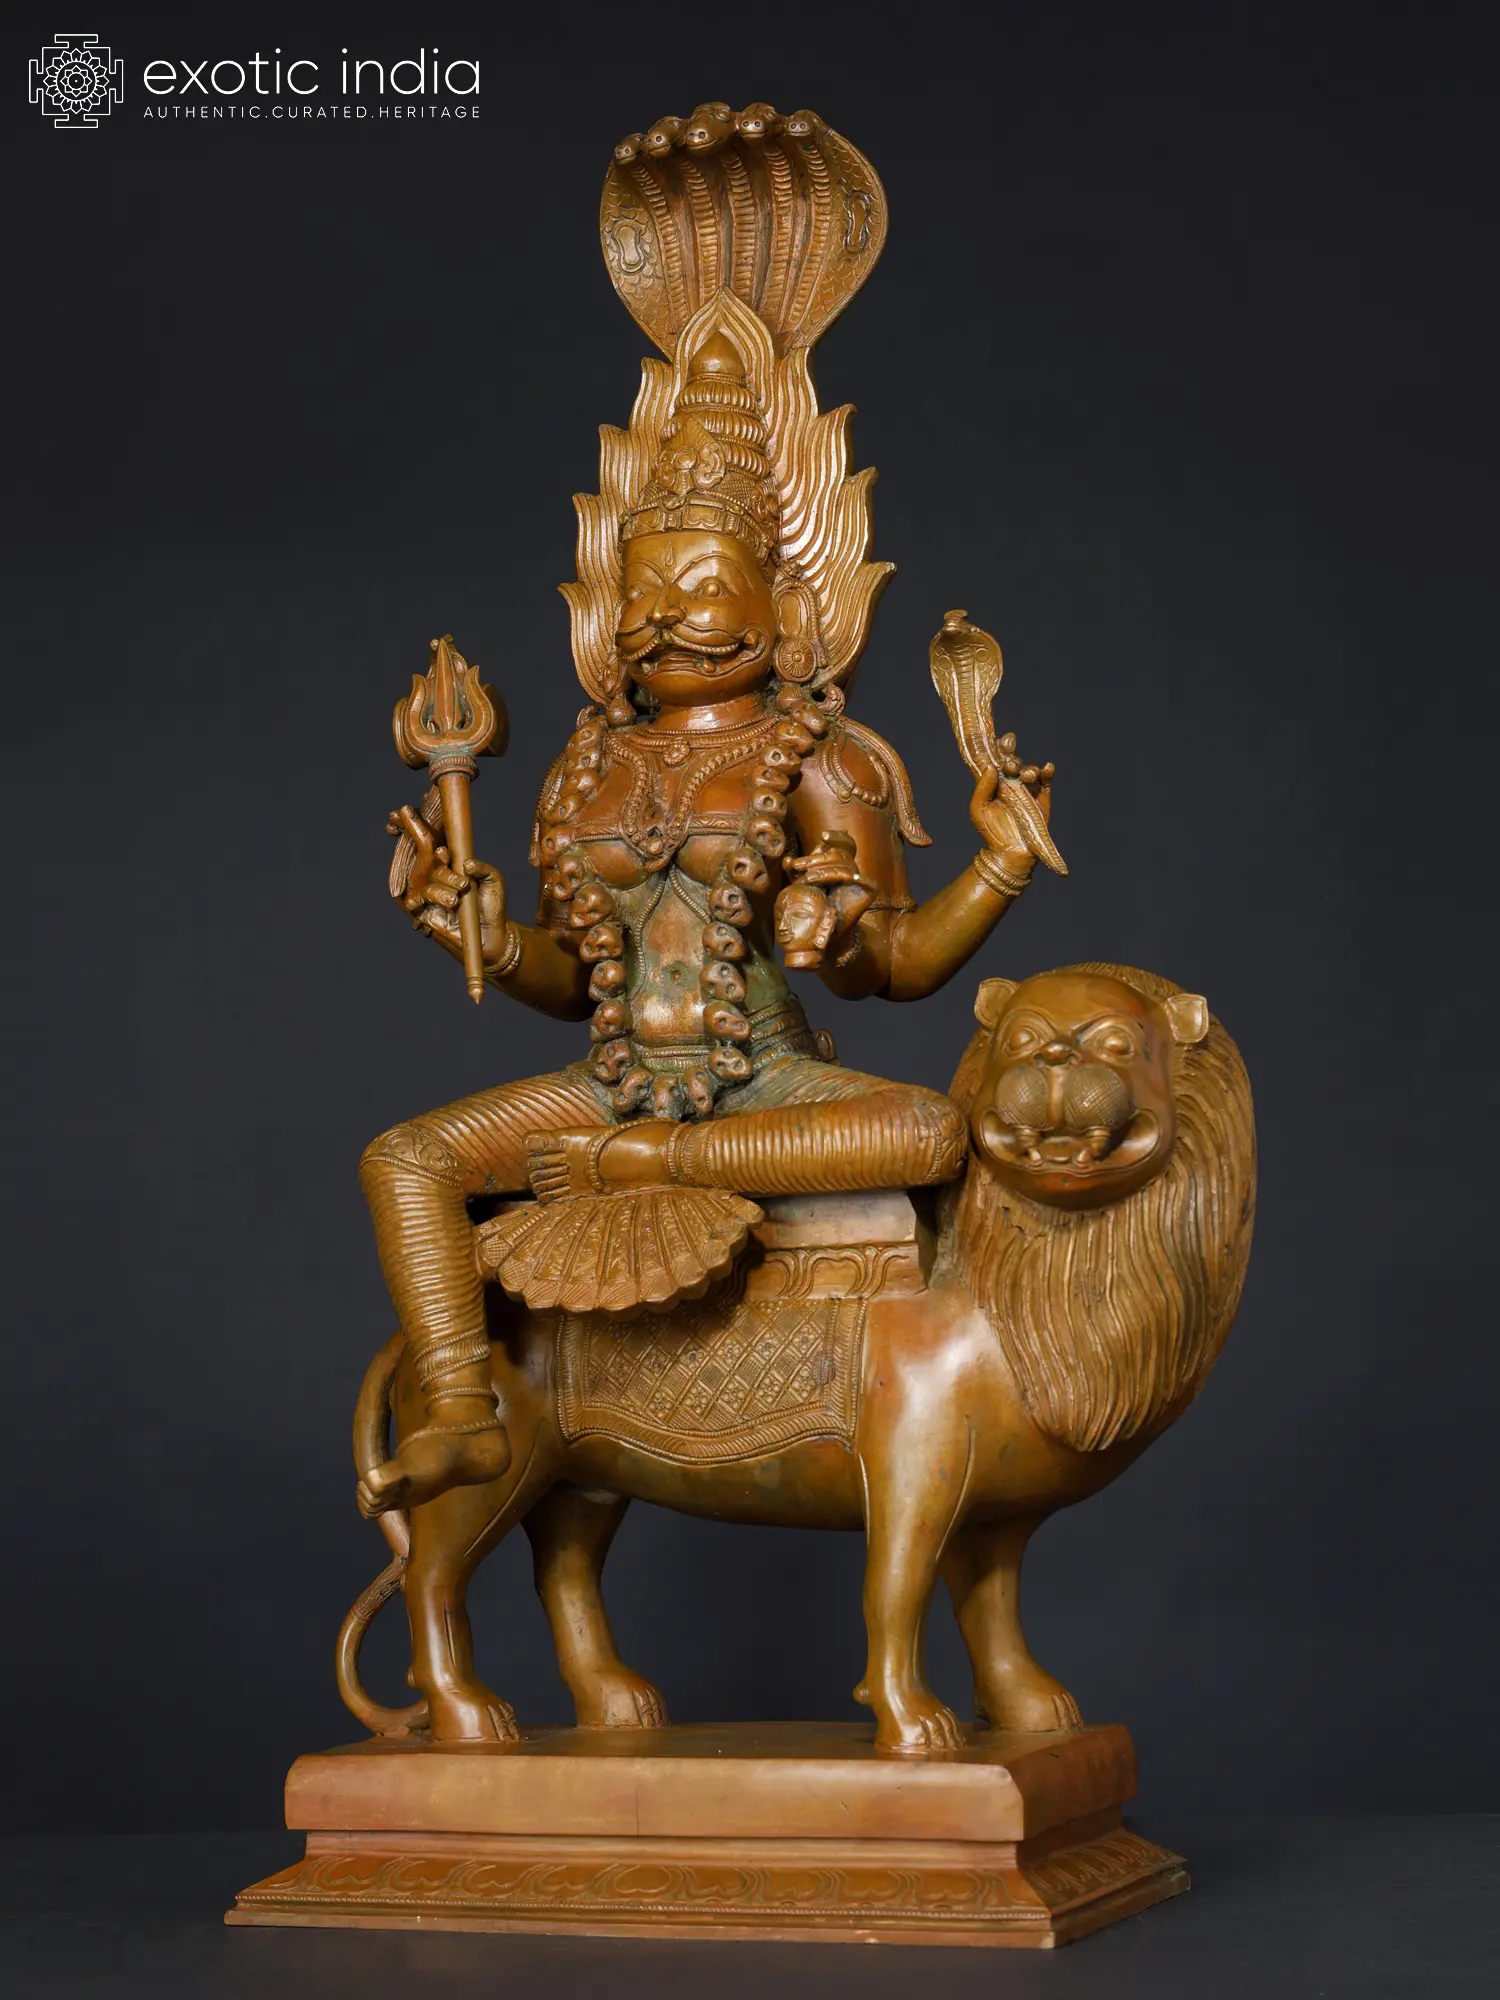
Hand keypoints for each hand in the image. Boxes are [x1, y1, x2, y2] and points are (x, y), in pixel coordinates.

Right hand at [387, 805, 507, 959]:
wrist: (491, 934)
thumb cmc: (491, 904)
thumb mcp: (493, 879)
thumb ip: (482, 867)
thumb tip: (465, 864)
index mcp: (449, 861)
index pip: (433, 838)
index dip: (419, 823)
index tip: (409, 809)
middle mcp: (435, 872)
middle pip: (421, 850)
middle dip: (417, 831)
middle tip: (431, 833)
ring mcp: (427, 890)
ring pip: (428, 877)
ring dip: (445, 882)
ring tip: (463, 888)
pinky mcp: (423, 911)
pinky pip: (421, 898)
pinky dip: (433, 896)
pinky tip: (444, 899)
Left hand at [779, 830, 875, 966]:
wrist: (826, 932)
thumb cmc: (814, 907)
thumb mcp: (801, 886)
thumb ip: (795, 873)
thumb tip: (787, 860)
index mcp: (837, 863)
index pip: (843, 843)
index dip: (836, 837)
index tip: (823, 836)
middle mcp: (850, 868)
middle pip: (839, 854)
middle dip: (818, 859)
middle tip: (801, 867)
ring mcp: (860, 879)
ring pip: (846, 864)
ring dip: (826, 869)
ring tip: (809, 878)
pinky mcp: (869, 889)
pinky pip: (860, 878)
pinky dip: (847, 877)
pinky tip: (834, 879)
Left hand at [969, 734, 1054, 867]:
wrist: (1009, 854)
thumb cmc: (990, 832)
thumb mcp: (979, 810)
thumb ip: (982, 788)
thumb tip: (990, 765)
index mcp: (994, 783)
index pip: (996, 760)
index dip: (998, 747)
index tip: (1000, 738)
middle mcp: (1011, 783)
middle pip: (1013, 762)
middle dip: (1013, 757)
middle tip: (1010, 763)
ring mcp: (1027, 790)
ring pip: (1030, 770)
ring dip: (1029, 769)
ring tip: (1027, 775)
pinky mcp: (1042, 799)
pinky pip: (1046, 782)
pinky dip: (1047, 773)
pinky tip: (1047, 768)